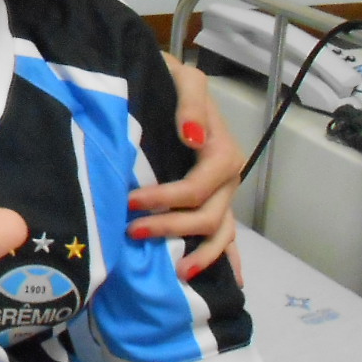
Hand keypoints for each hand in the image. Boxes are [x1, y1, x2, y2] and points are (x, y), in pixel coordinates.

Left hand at [128, 53, 242, 281]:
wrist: (171, 80)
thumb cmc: (173, 80)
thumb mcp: (184, 79)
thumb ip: (191, 104)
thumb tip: (192, 137)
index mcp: (221, 152)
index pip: (197, 188)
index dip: (166, 200)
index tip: (130, 203)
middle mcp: (227, 177)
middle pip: (208, 216)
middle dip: (172, 228)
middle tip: (133, 233)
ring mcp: (223, 193)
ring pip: (220, 233)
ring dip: (202, 255)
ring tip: (178, 272)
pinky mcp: (215, 200)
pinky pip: (227, 235)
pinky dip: (228, 257)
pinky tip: (231, 281)